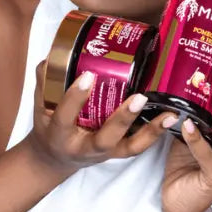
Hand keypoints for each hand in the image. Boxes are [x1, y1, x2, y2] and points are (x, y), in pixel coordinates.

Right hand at [26, 60, 173, 174]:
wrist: (56, 158)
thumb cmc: (50, 126)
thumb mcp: (40, 104)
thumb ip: (46, 78)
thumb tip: (55, 53)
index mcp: (60, 134)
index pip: (66, 116)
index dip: (76, 98)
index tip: (88, 76)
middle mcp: (84, 147)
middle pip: (105, 138)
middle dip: (123, 119)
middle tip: (138, 97)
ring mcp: (104, 152)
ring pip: (129, 147)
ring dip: (151, 131)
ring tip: (170, 113)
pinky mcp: (117, 153)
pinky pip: (138, 146)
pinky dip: (156, 133)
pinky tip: (170, 117)